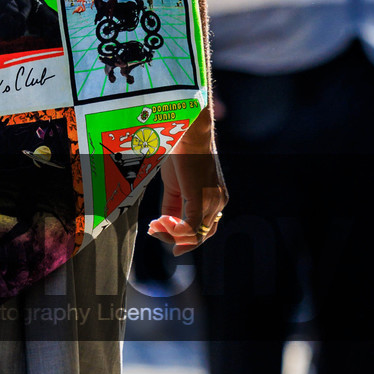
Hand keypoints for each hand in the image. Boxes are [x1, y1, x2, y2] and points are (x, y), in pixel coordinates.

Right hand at [149, 110, 226, 255]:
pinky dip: (173, 231)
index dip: (183, 237)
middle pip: (201, 236)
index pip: (204, 229)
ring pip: (195, 235)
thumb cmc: (181, 153)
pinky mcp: (202, 200)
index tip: (160, 232)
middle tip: (155, 233)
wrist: (187, 134)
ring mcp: (213, 202)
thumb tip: (164, 223)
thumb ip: (173, 205)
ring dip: (171, 235)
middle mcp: (219, 203)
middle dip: (176, 240)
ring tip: (154, 226)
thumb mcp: (175, 185)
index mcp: (216, 199)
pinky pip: (190, 228)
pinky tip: (159, 222)